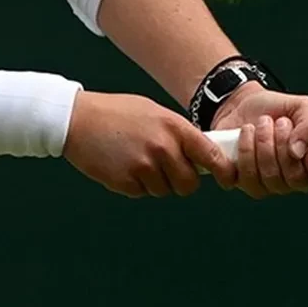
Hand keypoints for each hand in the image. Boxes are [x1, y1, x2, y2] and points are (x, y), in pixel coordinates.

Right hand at [63, 91, 236, 196]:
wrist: (77, 120)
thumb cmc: (118, 113)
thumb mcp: (156, 113)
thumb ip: (179, 133)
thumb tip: (203, 153)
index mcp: (174, 128)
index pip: (210, 154)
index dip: (223, 170)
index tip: (229, 178)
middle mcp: (163, 148)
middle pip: (189, 184)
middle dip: (182, 181)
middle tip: (168, 169)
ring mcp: (144, 167)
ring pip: (165, 190)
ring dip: (157, 182)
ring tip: (138, 159)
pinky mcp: (126, 182)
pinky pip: (143, 193)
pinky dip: (137, 185)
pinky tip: (125, 165)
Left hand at [210, 83, 307, 198]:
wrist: (242, 104)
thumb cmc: (275, 109)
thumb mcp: (302, 106)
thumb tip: (299, 149)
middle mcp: (292, 178)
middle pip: (294, 178)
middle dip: (283, 144)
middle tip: (279, 122)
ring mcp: (266, 184)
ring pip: (266, 177)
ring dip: (260, 144)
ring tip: (259, 125)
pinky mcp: (239, 181)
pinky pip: (237, 177)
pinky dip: (240, 151)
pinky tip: (241, 136)